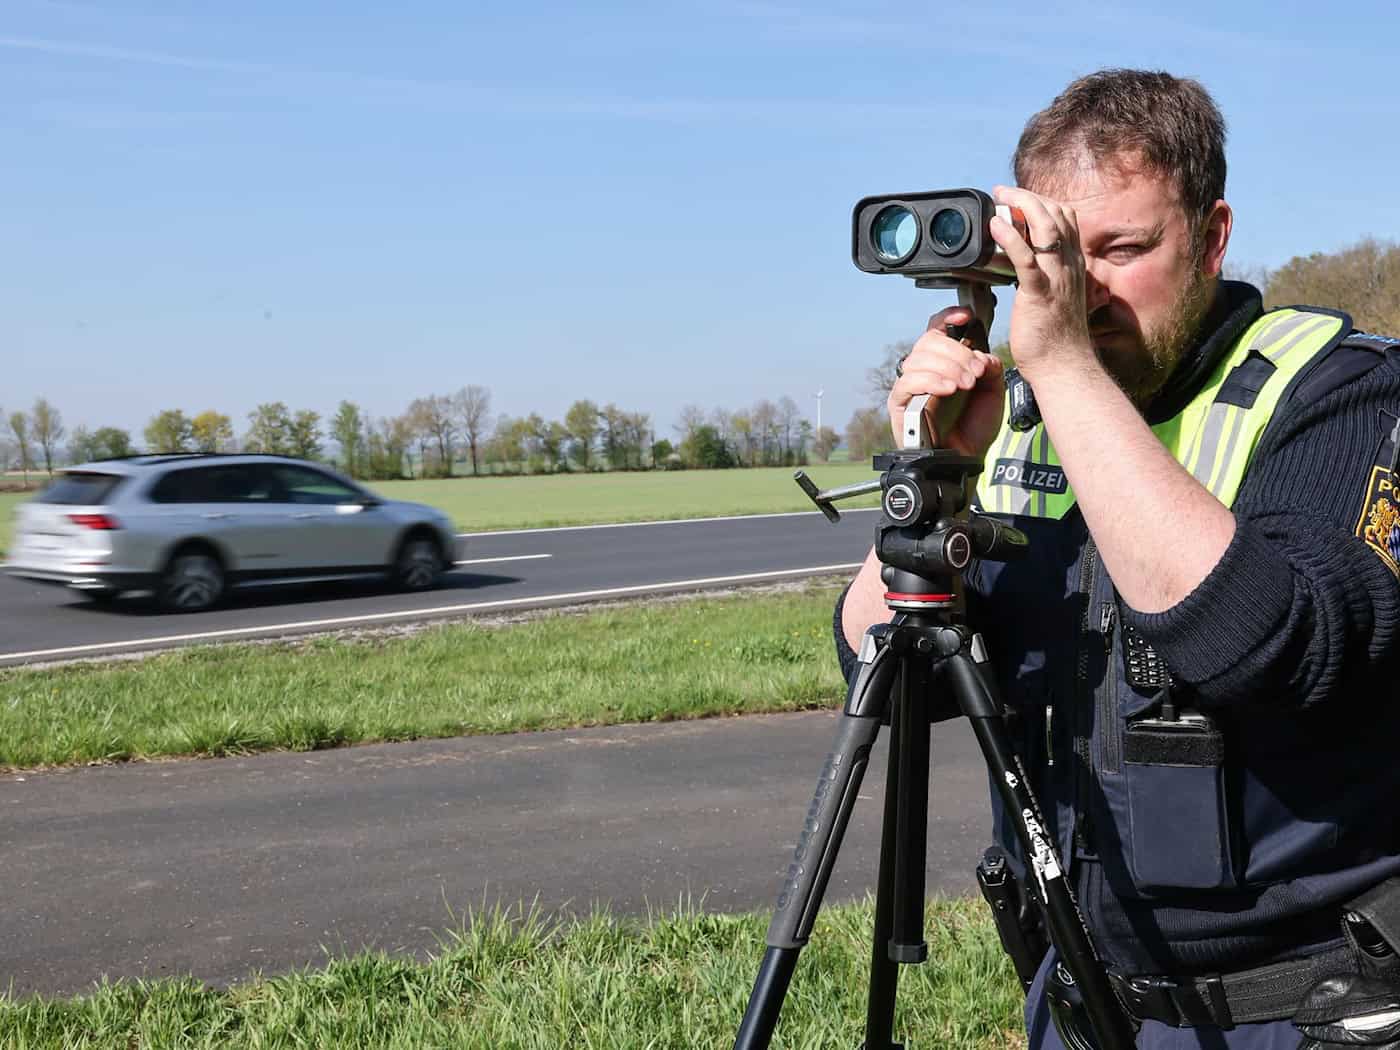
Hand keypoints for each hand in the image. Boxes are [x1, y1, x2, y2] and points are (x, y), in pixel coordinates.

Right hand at [886, 287, 1003, 458]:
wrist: (966, 460)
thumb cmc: (974, 428)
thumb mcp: (993, 392)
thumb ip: (990, 367)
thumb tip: (981, 354)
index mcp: (945, 362)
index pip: (936, 329)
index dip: (947, 317)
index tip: (965, 317)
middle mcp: (925, 370)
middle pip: (929, 340)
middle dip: (957, 352)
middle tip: (975, 373)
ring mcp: (910, 387)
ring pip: (919, 358)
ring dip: (947, 367)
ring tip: (965, 385)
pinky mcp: (899, 405)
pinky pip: (907, 382)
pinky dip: (931, 381)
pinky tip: (949, 389)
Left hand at [989, 185, 1096, 380]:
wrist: (1064, 366)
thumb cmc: (1056, 338)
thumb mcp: (1058, 299)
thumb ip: (1049, 279)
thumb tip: (1029, 269)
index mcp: (1073, 265)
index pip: (1066, 219)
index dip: (1043, 202)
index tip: (1019, 199)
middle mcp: (1069, 266)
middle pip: (1057, 215)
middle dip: (1029, 196)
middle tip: (1004, 192)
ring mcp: (1056, 278)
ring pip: (1046, 228)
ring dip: (1022, 206)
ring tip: (1000, 198)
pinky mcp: (1039, 293)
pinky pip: (1026, 259)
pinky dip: (1010, 238)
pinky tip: (996, 226)